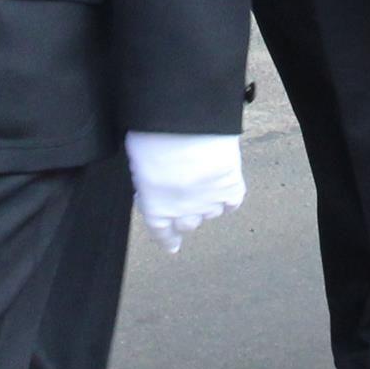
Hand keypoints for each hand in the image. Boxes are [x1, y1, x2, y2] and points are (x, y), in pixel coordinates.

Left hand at [126, 129, 244, 252]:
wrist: (184, 122)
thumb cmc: (152, 135)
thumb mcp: (137, 160)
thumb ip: (146, 179)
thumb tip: (153, 183)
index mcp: (155, 207)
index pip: (162, 232)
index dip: (167, 239)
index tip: (172, 246)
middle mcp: (182, 211)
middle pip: (188, 224)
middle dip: (185, 213)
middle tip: (184, 196)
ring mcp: (209, 201)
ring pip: (210, 213)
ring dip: (206, 203)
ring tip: (203, 184)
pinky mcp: (231, 187)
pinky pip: (232, 203)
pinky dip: (229, 200)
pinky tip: (226, 192)